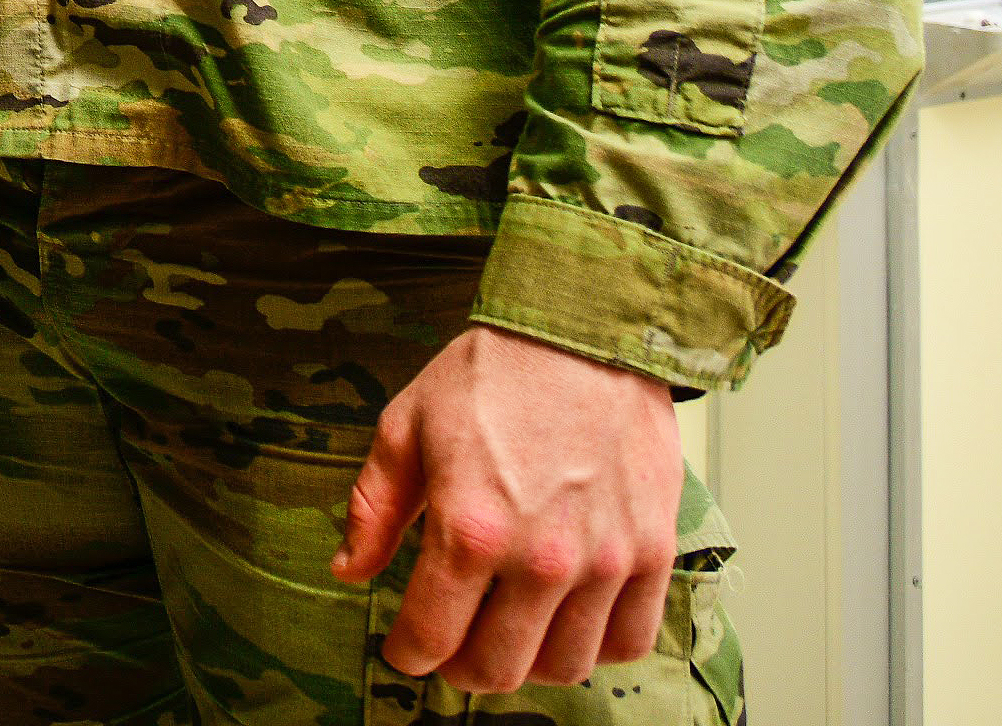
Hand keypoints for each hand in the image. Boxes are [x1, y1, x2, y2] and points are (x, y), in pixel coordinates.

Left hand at [330, 323, 683, 693]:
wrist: (584, 334)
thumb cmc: (491, 374)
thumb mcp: (405, 427)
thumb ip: (374, 508)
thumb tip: (349, 570)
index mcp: (469, 528)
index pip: (430, 637)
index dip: (408, 654)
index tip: (405, 649)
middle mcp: (540, 558)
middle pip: (498, 668)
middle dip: (462, 668)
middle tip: (453, 647)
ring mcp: (603, 561)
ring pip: (565, 667)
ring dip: (529, 663)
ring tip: (510, 633)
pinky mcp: (652, 553)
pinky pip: (628, 641)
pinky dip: (597, 647)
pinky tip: (570, 621)